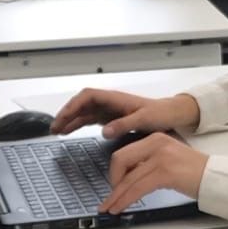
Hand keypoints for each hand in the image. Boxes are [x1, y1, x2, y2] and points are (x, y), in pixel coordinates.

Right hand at [49, 87, 200, 137]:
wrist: (173, 114)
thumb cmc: (161, 113)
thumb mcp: (145, 119)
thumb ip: (125, 124)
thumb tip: (104, 131)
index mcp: (115, 98)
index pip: (88, 97)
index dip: (73, 106)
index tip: (63, 118)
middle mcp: (110, 102)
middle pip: (82, 104)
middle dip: (66, 114)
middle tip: (54, 128)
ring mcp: (110, 110)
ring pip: (84, 112)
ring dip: (70, 120)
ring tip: (57, 131)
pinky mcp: (113, 118)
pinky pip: (91, 119)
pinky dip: (79, 124)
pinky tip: (70, 131)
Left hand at [98, 136, 207, 214]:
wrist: (215, 177)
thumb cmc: (195, 171)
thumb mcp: (168, 157)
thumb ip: (148, 161)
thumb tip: (128, 177)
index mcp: (155, 138)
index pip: (124, 152)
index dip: (114, 171)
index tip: (114, 184)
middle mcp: (156, 143)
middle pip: (120, 161)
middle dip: (112, 181)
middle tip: (112, 196)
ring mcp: (160, 157)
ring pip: (127, 178)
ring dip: (116, 196)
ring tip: (110, 207)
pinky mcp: (165, 173)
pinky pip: (137, 188)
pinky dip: (125, 200)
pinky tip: (121, 207)